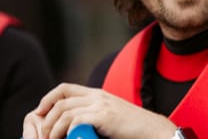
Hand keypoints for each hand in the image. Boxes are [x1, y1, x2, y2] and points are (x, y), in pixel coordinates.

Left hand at [23, 83, 176, 138]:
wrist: (151, 128)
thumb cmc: (131, 126)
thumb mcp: (109, 113)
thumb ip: (93, 112)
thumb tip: (74, 122)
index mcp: (97, 93)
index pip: (65, 88)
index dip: (49, 98)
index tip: (40, 113)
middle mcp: (97, 95)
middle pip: (61, 98)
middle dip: (46, 117)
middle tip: (44, 134)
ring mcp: (101, 104)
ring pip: (64, 111)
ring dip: (53, 128)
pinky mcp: (104, 116)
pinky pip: (75, 121)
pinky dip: (66, 132)